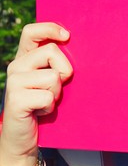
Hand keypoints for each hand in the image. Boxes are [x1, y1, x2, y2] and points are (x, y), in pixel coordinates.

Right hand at [0, 22, 72, 165]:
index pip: (32, 31)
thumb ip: (56, 62)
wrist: (24, 137)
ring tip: (46, 101)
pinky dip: (50, 106)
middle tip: (56, 87)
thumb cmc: (43, 104)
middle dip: (64, 69)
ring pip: (53, 75)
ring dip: (57, 92)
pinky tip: (40, 112)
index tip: (67, 36)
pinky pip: (48, 96)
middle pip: (51, 51)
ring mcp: (13, 82)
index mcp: (25, 57)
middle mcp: (16, 66)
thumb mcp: (51, 79)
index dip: (50, 28)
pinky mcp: (16, 99)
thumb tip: (76, 45)